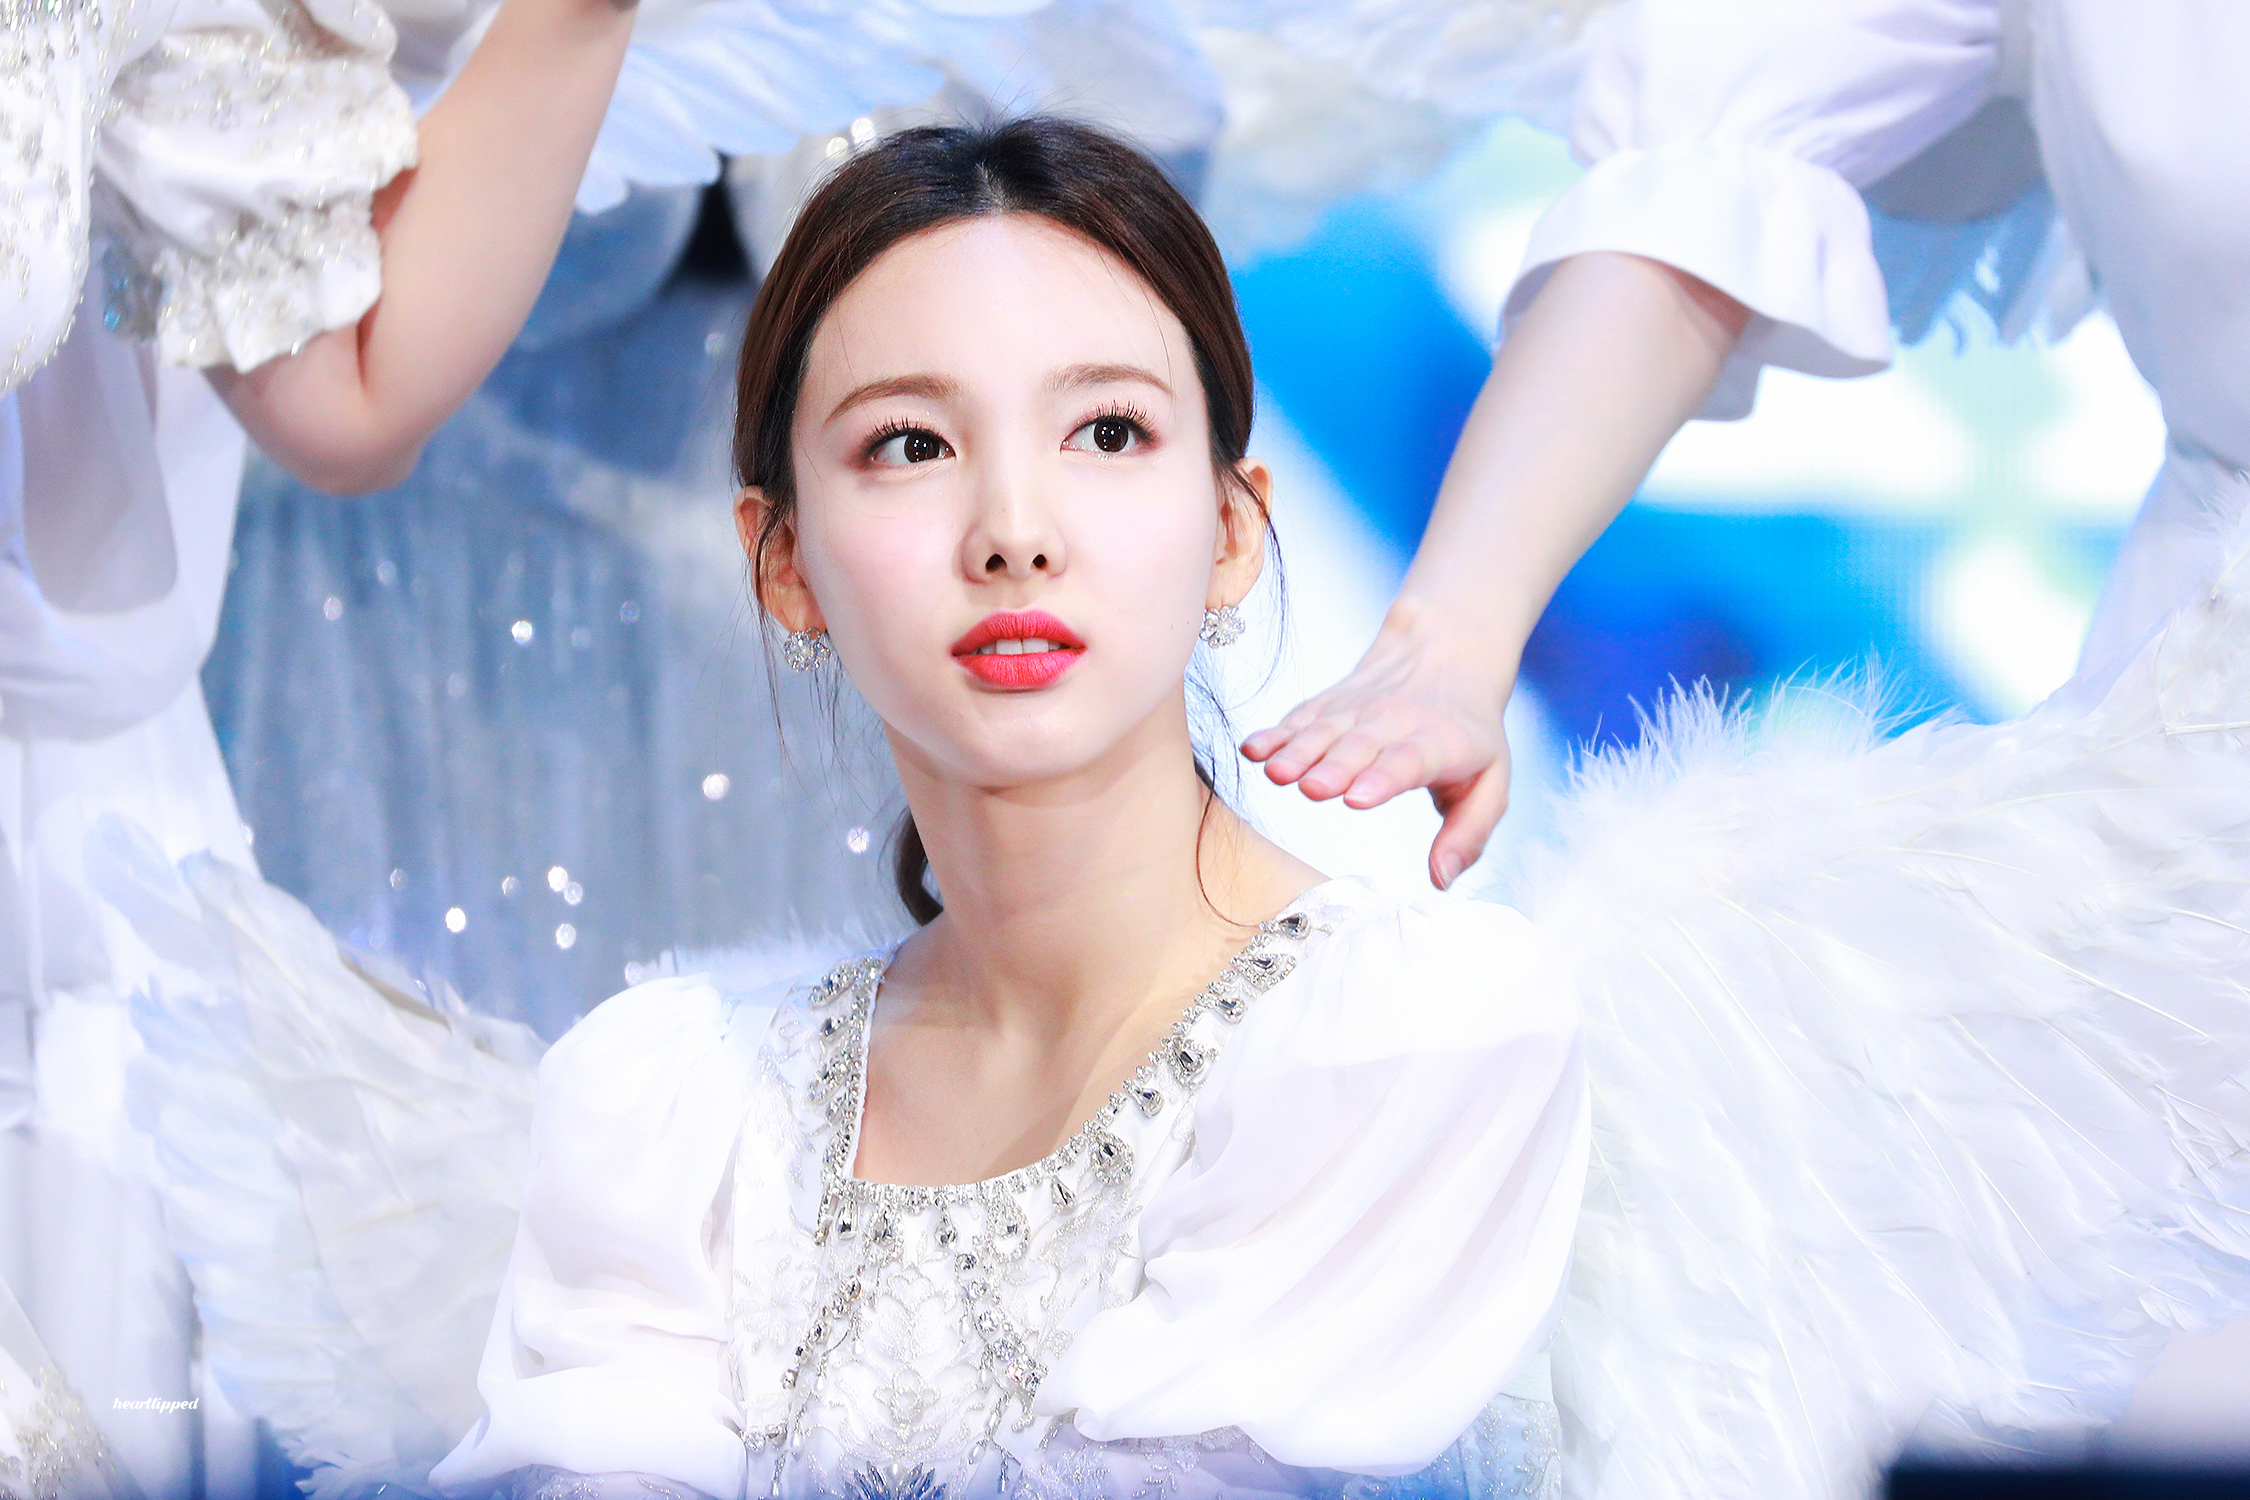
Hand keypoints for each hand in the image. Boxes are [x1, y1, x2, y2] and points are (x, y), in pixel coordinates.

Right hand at [1241, 608, 1514, 889]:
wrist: (1448, 653)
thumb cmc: (1470, 735)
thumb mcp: (1491, 784)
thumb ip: (1469, 835)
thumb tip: (1441, 881)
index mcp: (1438, 745)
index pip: (1408, 761)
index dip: (1383, 777)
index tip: (1358, 797)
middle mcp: (1393, 724)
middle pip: (1359, 747)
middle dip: (1334, 768)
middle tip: (1313, 789)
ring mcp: (1357, 712)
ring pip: (1324, 731)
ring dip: (1298, 752)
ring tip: (1275, 772)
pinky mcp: (1329, 706)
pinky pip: (1300, 719)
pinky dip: (1275, 733)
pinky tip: (1253, 749)